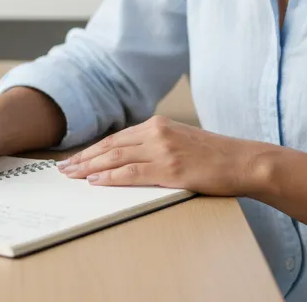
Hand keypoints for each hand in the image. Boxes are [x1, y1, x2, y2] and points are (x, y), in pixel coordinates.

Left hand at [56, 115, 269, 195]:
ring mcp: (163, 150)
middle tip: (63, 169)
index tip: (74, 159)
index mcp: (158, 124)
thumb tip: (128, 158)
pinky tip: (95, 181)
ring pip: (115, 158)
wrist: (243, 161)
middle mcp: (157, 132)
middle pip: (110, 146)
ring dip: (89, 168)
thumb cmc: (215, 156)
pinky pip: (131, 173)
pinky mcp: (170, 168)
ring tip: (72, 176)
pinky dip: (110, 177)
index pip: (116, 137)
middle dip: (84, 158)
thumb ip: (156, 144)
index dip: (92, 149)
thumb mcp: (181, 141)